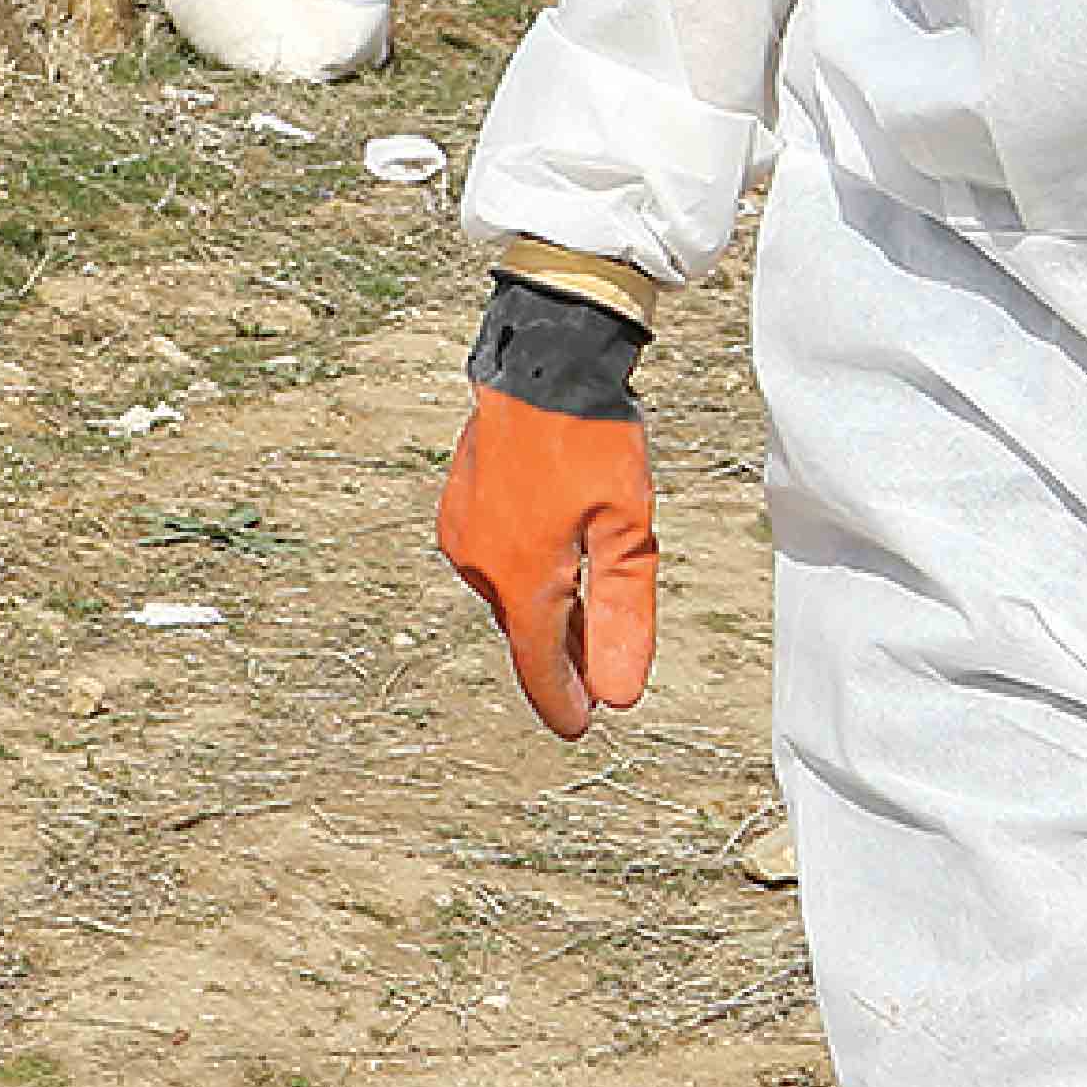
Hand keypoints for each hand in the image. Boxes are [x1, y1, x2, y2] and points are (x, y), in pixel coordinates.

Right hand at [436, 392, 655, 738]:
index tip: (583, 726)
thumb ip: (623, 618)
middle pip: (527, 628)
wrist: (544, 360)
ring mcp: (463, 531)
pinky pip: (493, 558)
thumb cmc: (592, 441)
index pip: (539, 665)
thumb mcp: (627, 535)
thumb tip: (617, 694)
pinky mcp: (459, 504)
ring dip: (546, 604)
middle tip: (602, 659)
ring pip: (510, 592)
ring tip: (588, 591)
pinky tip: (558, 546)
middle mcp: (480, 564)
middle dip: (563, 649)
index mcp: (521, 578)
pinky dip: (526, 569)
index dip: (562, 702)